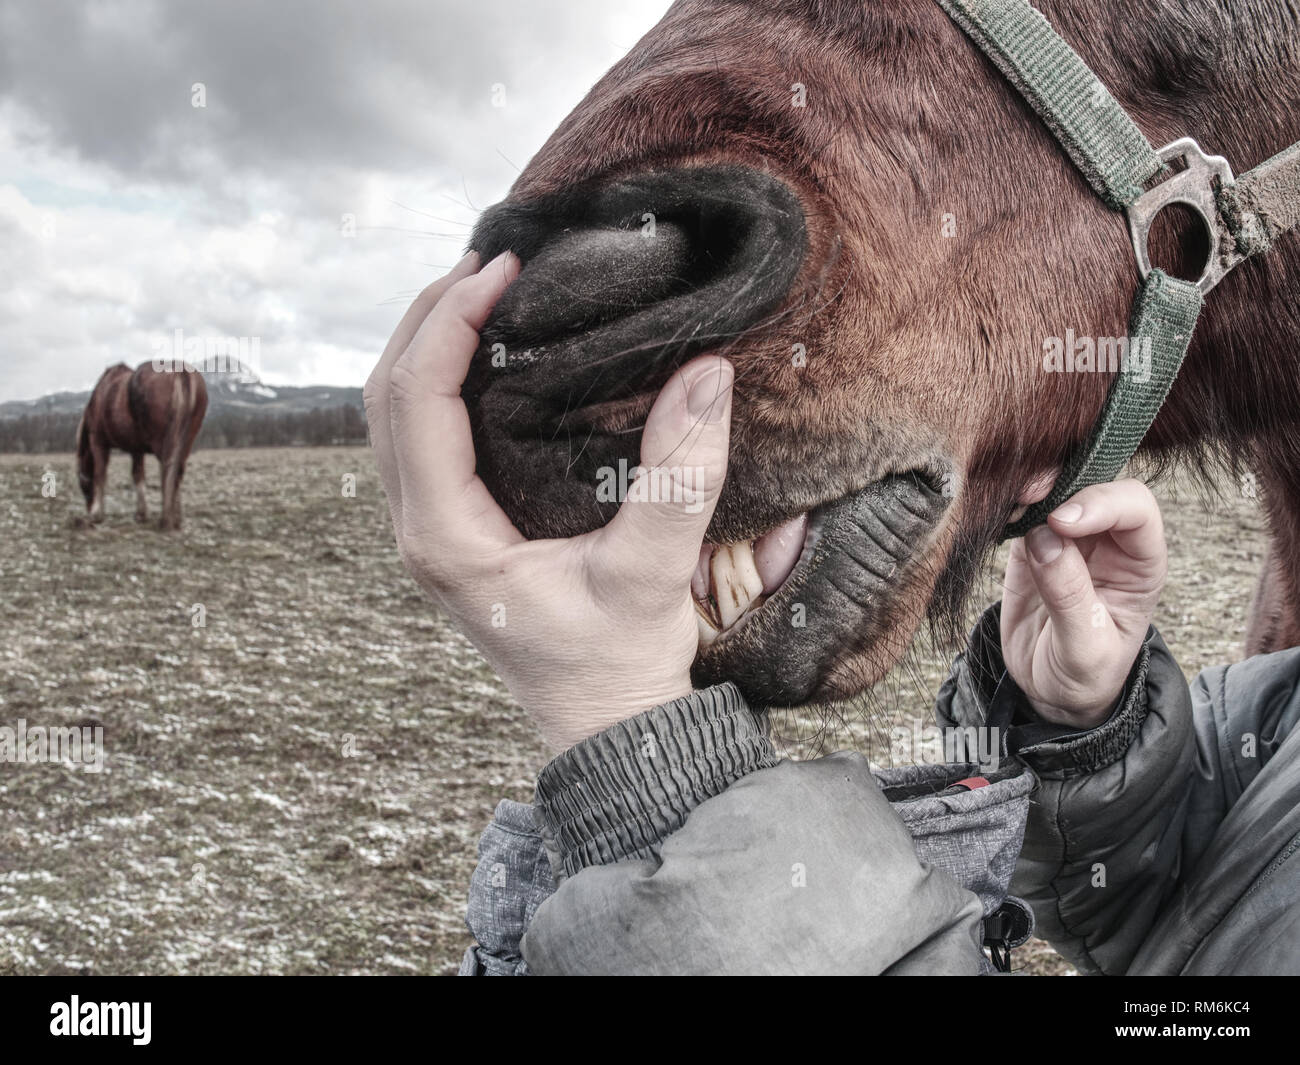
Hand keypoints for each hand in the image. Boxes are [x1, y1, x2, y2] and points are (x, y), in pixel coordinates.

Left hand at [363, 252, 734, 749]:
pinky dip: (441, 379)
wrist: (608, 726)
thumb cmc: (620, 662)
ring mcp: (431, 532)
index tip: (503, 269)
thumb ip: (679, 477)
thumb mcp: (652, 573)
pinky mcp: (454, 530)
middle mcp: (420, 531)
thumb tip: (709, 372)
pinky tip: (488, 352)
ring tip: (482, 288)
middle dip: (427, 315)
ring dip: (427, 343)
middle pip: (387, 395)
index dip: (449, 322)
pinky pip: (423, 437)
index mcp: (446, 537)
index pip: (417, 402)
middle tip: (488, 260)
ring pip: (396, 414)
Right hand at [1000, 479, 1167, 729]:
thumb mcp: (1086, 648)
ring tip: (1012, 503)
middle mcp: (1109, 543)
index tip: (1063, 522)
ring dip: (1035, 487)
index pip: (1136, 510)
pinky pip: (1023, 512)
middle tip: (1030, 498)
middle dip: (1066, 484)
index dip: (1102, 504)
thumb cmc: (1085, 676)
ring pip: (1059, 490)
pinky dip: (1009, 506)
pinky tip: (998, 515)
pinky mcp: (1031, 546)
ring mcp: (1069, 541)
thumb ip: (1069, 596)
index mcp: (1140, 565)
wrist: (1051, 693)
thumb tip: (1044, 539)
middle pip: (1096, 486)